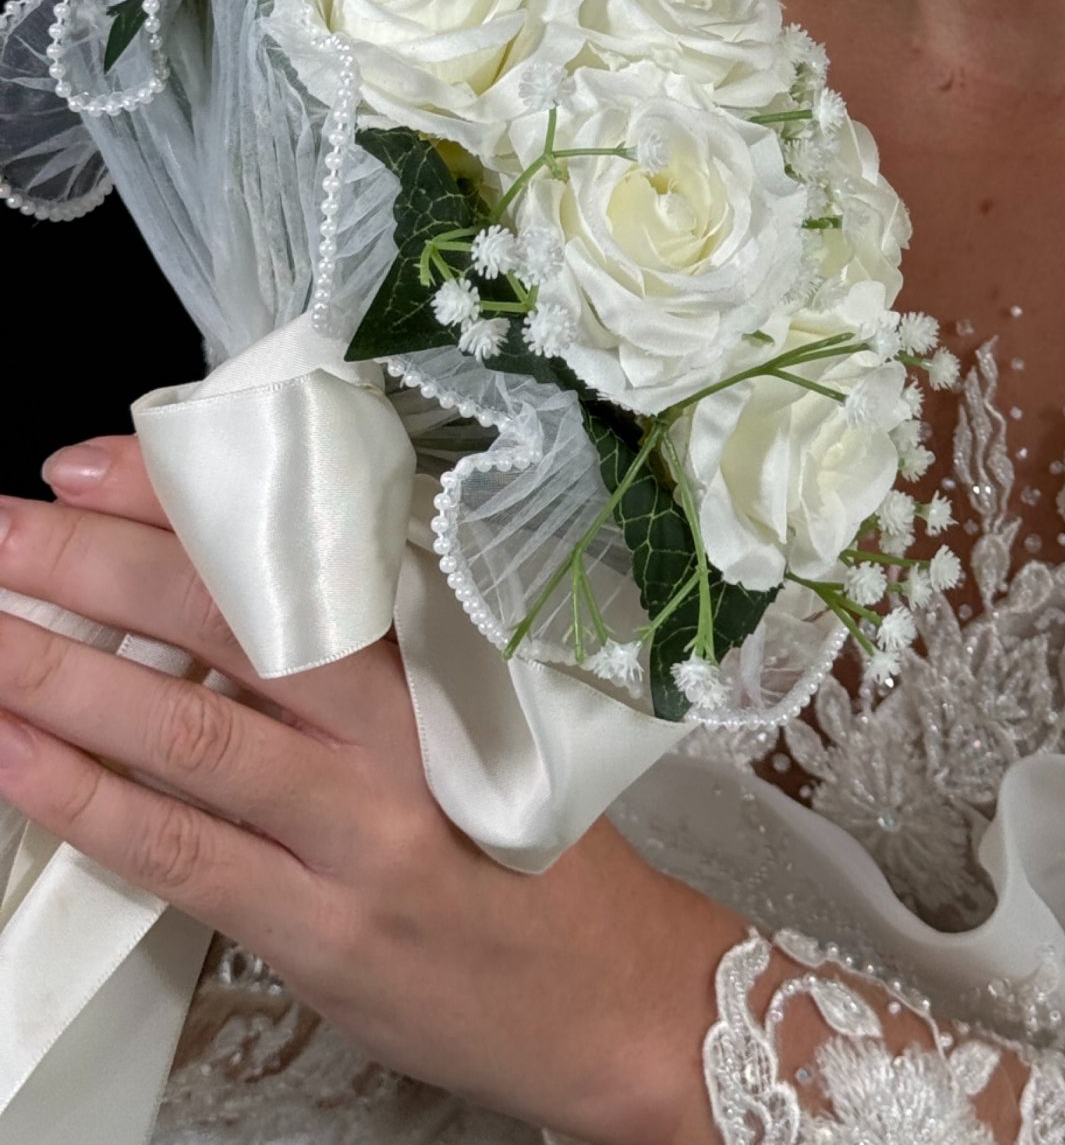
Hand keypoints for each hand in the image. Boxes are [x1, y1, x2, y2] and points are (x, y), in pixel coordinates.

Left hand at [0, 436, 731, 1144]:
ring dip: (63, 677)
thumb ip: (371, 652)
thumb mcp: (480, 717)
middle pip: (233, 622)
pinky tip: (15, 758)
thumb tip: (224, 577)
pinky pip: (182, 853)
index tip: (88, 463)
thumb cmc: (540, 849)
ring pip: (190, 731)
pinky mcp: (321, 931)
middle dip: (97, 567)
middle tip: (2, 530)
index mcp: (440, 652)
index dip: (185, 499)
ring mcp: (359, 832)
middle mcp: (399, 730)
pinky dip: (88, 799)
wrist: (610, 995)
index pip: (298, 548)